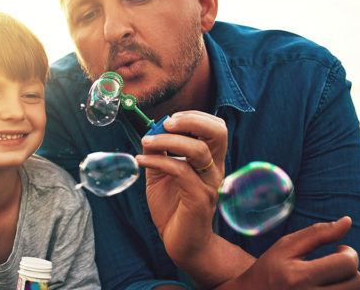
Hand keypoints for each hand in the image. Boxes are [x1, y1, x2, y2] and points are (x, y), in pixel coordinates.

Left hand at [136, 111, 226, 266]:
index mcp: (210, 161)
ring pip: (199, 150)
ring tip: (146, 142)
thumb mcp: (160, 175)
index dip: (194, 117)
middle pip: (218, 132)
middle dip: (192, 120)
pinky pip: (181, 171)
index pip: (215, 128)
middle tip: (166, 123)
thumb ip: (158, 153)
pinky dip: (158, 161)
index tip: (169, 119)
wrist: (181, 242)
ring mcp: (209, 184)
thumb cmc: (172, 208)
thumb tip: (149, 131)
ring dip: (169, 141)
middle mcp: (215, 169)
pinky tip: (140, 160)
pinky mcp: (199, 198)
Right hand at [220, 217, 359, 289]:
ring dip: (350, 283)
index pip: (347, 264)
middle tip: (336, 265)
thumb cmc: (269, 269)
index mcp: (298, 278)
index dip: (349, 253)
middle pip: (358, 283)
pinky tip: (330, 286)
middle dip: (352, 270)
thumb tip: (348, 221)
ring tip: (333, 277)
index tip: (339, 250)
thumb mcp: (286, 247)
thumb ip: (317, 233)